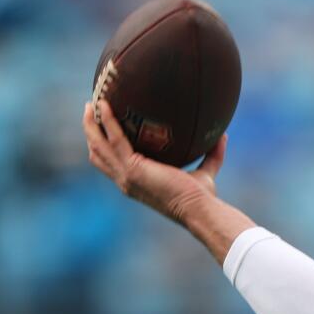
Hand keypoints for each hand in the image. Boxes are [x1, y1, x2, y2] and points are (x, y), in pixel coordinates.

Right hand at [81, 97, 225, 224]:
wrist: (199, 210)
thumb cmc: (203, 198)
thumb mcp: (205, 172)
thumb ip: (212, 155)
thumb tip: (223, 135)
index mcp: (135, 183)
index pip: (110, 164)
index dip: (102, 145)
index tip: (102, 126)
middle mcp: (126, 181)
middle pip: (97, 154)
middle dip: (90, 131)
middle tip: (90, 109)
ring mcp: (126, 176)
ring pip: (98, 146)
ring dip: (91, 124)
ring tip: (91, 103)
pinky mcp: (133, 169)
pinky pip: (114, 139)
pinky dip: (108, 122)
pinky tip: (105, 106)